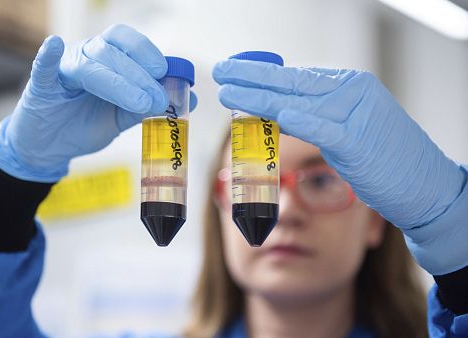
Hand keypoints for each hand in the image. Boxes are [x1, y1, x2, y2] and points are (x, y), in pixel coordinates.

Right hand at [0, 24, 196, 182]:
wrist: (51, 147)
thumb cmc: (84, 124)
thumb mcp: (121, 116)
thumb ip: (148, 106)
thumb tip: (188, 98)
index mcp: (105, 59)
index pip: (127, 43)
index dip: (147, 54)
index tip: (166, 74)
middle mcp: (85, 56)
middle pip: (112, 52)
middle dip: (139, 76)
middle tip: (158, 99)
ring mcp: (63, 68)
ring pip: (90, 64)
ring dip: (118, 81)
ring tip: (140, 102)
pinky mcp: (41, 85)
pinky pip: (43, 67)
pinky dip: (48, 56)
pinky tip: (54, 46)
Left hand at [213, 60, 466, 273]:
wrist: (423, 184)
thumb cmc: (383, 158)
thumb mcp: (349, 128)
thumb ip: (319, 116)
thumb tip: (281, 111)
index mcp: (350, 86)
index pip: (299, 76)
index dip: (264, 74)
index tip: (236, 70)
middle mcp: (353, 92)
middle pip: (293, 82)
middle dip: (253, 77)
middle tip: (222, 70)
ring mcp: (356, 115)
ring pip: (298, 101)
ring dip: (259, 97)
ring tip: (228, 91)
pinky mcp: (358, 142)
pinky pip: (322, 128)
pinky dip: (298, 121)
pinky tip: (274, 114)